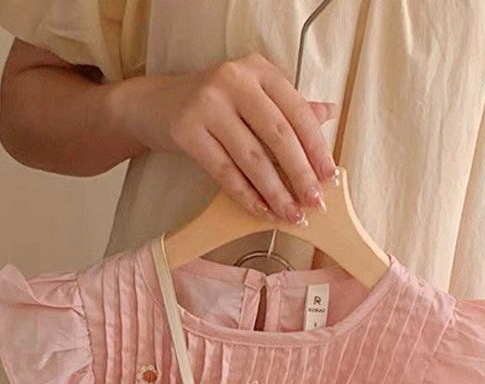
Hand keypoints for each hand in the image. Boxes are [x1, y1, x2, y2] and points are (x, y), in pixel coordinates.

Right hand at [112, 53, 338, 221]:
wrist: (154, 104)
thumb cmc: (210, 103)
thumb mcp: (249, 95)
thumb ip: (286, 105)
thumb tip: (328, 113)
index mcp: (257, 69)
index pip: (296, 111)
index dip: (316, 147)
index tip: (330, 176)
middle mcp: (233, 80)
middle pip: (277, 135)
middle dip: (299, 173)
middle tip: (314, 201)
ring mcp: (207, 105)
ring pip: (251, 157)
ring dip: (275, 191)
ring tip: (290, 213)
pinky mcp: (186, 131)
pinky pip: (223, 172)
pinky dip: (245, 195)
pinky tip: (261, 210)